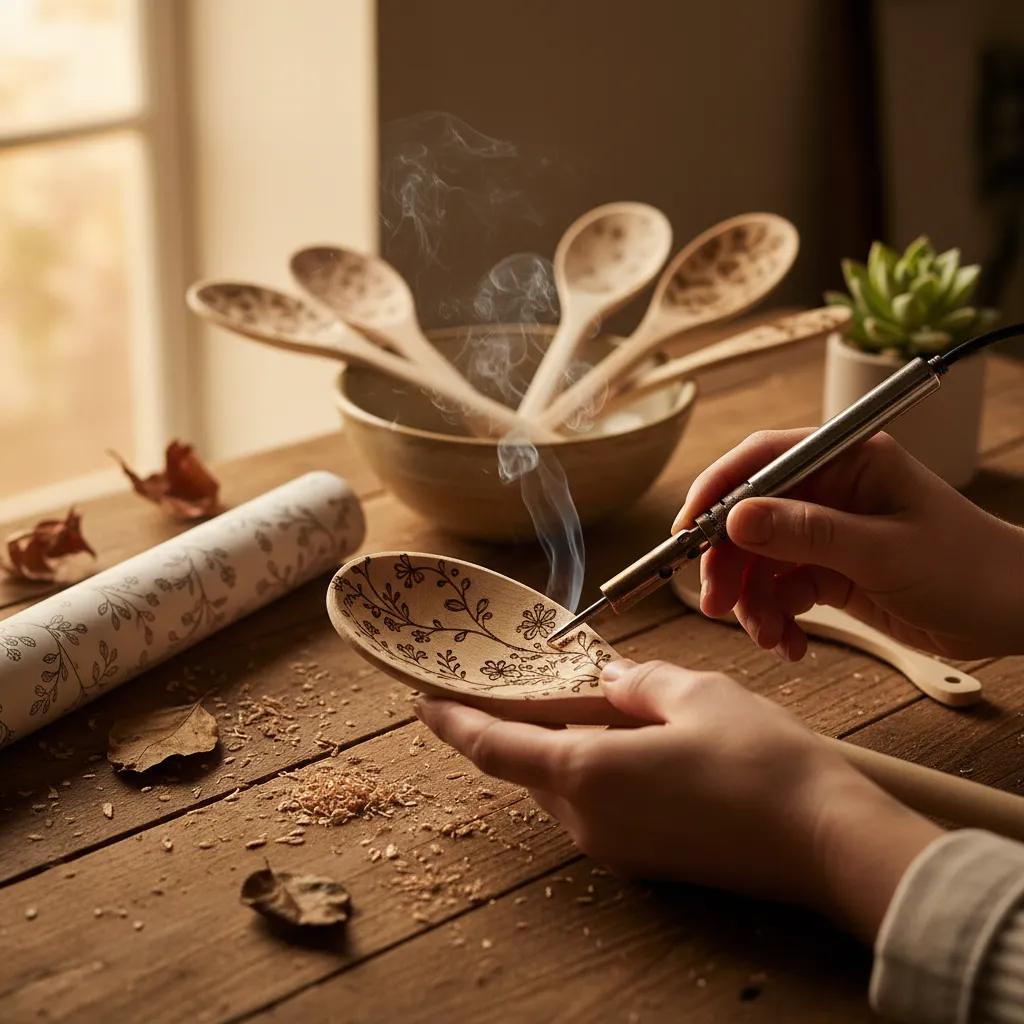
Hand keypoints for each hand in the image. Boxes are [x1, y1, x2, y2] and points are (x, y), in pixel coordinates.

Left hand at [414, 660, 940, 941]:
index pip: (494, 747)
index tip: (421, 701)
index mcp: (586, 774)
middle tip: (522, 681)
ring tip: (582, 702)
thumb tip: (610, 681)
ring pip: (562, 786)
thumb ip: (636, 682)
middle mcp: (587, 820)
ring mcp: (615, 848)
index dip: (453, 722)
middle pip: (527, 766)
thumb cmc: (762, 760)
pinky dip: (590, 770)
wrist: (825, 842)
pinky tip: (625, 741)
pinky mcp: (644, 861)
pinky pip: (595, 806)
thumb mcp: (694, 693)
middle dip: (518, 725)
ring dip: (560, 746)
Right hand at [674, 430, 1023, 659]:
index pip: (761, 460)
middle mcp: (829, 491)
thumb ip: (807, 532)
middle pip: (748, 517)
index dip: (716, 492)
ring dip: (751, 601)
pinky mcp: (829, 570)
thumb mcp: (882, 550)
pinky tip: (789, 643)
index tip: (687, 533)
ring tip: (767, 635)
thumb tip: (736, 518)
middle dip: (727, 563)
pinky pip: (780, 590)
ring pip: (758, 560)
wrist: (1013, 614)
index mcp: (845, 460)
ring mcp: (826, 532)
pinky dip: (776, 618)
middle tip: (716, 603)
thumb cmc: (968, 567)